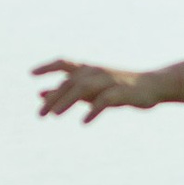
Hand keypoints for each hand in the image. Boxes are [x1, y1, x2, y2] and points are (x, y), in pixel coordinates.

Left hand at [34, 58, 156, 120]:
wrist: (152, 85)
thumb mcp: (88, 90)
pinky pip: (106, 100)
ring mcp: (109, 81)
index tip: (31, 74)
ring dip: (67, 100)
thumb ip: (65, 91)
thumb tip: (39, 94)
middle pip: (70, 82)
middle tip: (40, 114)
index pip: (64, 63)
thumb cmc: (117, 87)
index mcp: (88, 70)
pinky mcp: (123, 92)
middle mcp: (96, 72)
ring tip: (55, 115)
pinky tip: (84, 121)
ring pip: (84, 87)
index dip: (47, 66)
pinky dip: (94, 109)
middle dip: (53, 97)